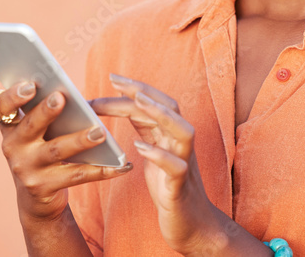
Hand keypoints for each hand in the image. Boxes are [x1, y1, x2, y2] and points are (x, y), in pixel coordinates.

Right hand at [0, 81, 133, 223]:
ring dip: (79, 140)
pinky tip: (120, 166)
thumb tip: (69, 93)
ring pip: (56, 150)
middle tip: (61, 97)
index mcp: (11, 127)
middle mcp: (13, 147)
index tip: (30, 85)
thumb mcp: (35, 132)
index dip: (13, 96)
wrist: (36, 198)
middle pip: (30, 126)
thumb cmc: (41, 151)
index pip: (2, 106)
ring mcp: (26, 169)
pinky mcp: (43, 187)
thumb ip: (43, 111)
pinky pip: (76, 175)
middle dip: (45, 111)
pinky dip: (100, 170)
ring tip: (100, 132)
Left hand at [91, 74, 229, 254]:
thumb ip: (145, 128)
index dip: (136, 88)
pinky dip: (160, 155)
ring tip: (138, 103)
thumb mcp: (154, 152)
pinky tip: (140, 147)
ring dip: (161, 114)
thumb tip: (123, 103)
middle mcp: (181, 144)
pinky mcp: (181, 187)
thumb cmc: (169, 187)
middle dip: (144, 91)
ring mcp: (185, 164)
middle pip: (170, 108)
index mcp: (172, 135)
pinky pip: (177, 167)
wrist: (192, 225)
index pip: (157, 103)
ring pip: (183, 131)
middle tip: (115, 81)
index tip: (112, 78)